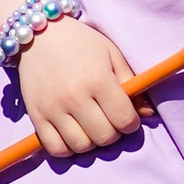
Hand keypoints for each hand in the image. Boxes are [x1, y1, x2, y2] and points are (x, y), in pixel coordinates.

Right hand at [16, 15, 143, 156]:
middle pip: (104, 137)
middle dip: (113, 133)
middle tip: (110, 122)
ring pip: (81, 146)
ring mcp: (53, 107)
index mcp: (98, 79)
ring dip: (91, 142)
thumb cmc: (81, 43)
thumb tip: (147, 114)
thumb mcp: (112, 54)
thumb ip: (130, 83)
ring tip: (91, 127)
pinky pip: (55, 148)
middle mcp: (75, 96)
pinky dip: (67, 148)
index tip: (127, 117)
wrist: (40, 34)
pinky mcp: (36, 115)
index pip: (124, 120)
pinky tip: (72, 134)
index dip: (131, 123)